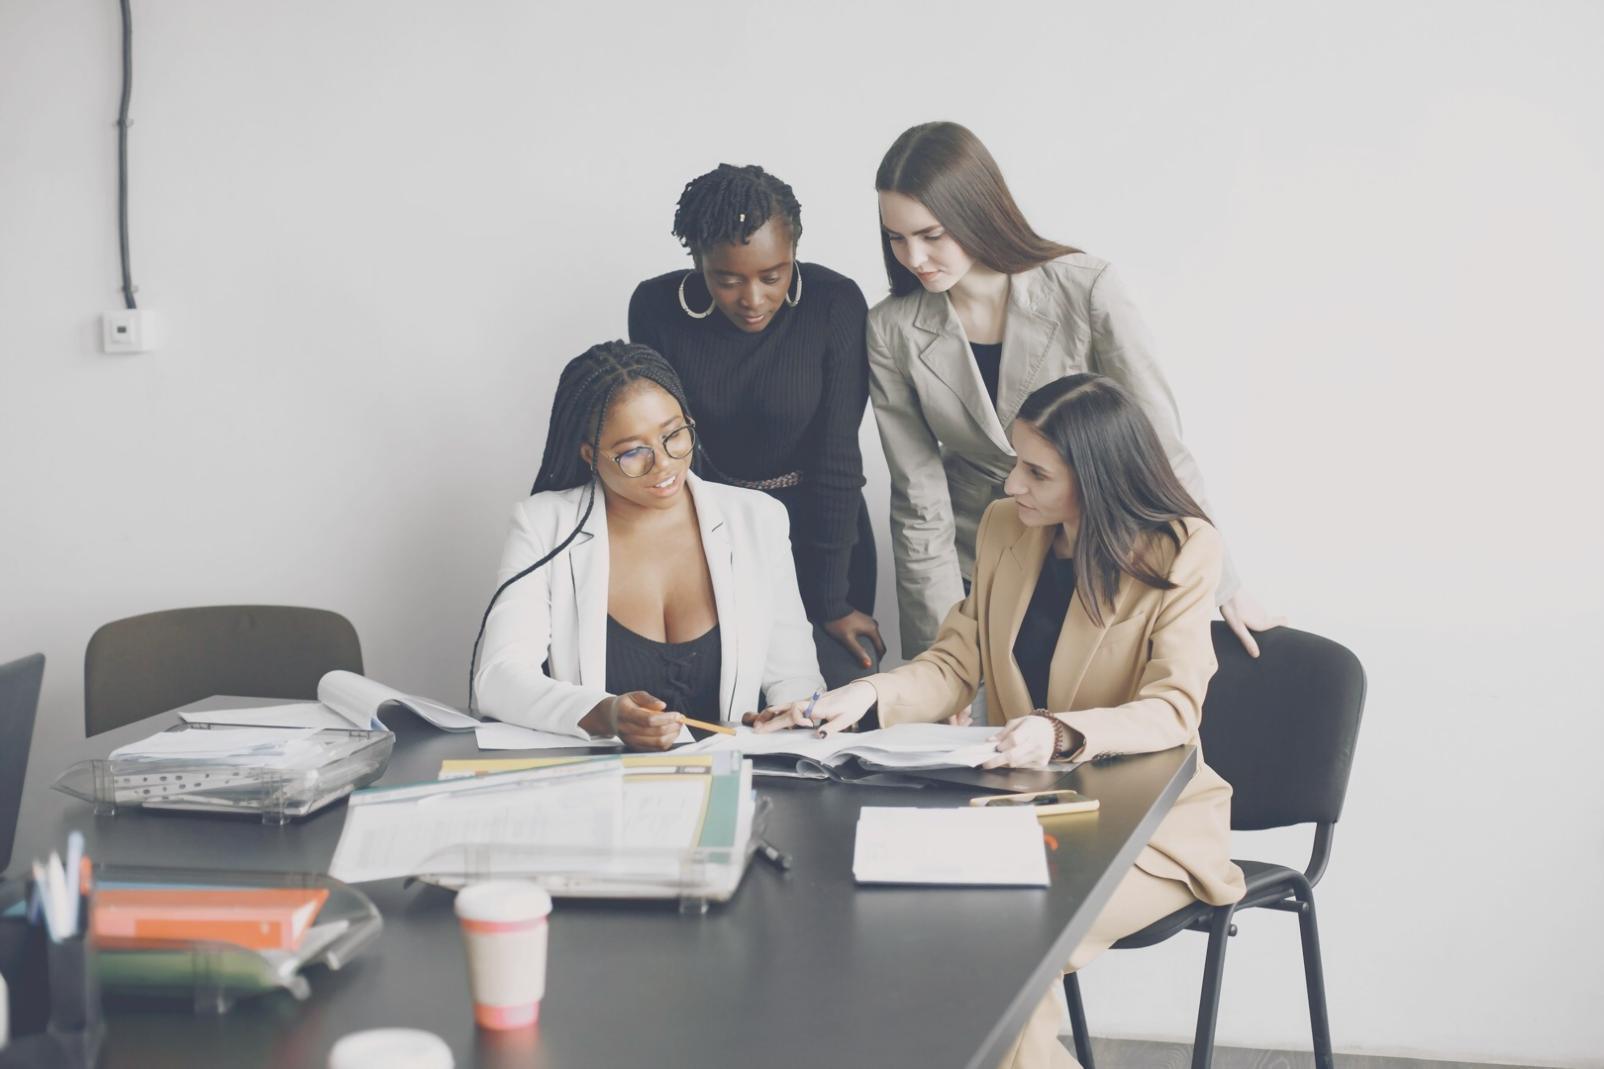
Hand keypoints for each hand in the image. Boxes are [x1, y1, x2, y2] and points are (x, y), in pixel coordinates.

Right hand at [606, 691, 682, 751]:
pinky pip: (655, 749)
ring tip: (677, 727)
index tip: (677, 714)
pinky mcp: (636, 747)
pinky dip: (667, 742)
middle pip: (655, 733)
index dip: (666, 718)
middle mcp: (627, 730)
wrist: (610, 717)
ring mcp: (631, 741)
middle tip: (680, 720)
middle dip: (672, 727)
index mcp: (626, 714)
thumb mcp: (635, 695)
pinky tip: (670, 734)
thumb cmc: (625, 705)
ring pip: (657, 743)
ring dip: (672, 735)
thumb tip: (662, 706)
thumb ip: (649, 699)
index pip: (648, 720)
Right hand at [750, 681, 876, 736]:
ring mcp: (808, 702)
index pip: (798, 710)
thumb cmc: (854, 705)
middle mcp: (810, 702)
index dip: (798, 719)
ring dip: (771, 714)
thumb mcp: (847, 719)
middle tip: (757, 730)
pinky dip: (778, 712)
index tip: (809, 726)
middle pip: (786, 710)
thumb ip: (832, 728)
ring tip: (758, 722)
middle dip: (771, 721)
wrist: (860, 692)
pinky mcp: (809, 703)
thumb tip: (818, 735)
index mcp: (818, 706)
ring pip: (785, 707)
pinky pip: (790, 707)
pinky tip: (772, 717)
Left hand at [821, 611, 885, 669]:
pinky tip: (857, 644)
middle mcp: (872, 624)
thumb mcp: (848, 640)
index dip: (879, 658)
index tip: (873, 665)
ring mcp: (867, 621)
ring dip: (869, 646)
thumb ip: (859, 652)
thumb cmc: (838, 622)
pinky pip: (867, 632)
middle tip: (866, 661)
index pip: (881, 647)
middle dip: (874, 652)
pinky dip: (865, 640)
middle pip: (878, 642)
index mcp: (872, 629)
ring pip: (872, 637)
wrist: (831, 606)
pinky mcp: (861, 620)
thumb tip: (868, 664)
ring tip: (861, 654)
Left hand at [981, 716, 1058, 768]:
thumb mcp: (1018, 722)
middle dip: (997, 761)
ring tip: (1001, 756)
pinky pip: (1022, 767)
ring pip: (1016, 763)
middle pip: (1013, 756)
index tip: (993, 748)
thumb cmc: (1033, 725)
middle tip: (986, 763)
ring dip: (1005, 762)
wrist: (1052, 731)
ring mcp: (1040, 755)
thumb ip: (1003, 732)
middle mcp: (1037, 743)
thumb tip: (990, 742)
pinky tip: (1015, 757)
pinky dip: (1015, 763)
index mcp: (1030, 729)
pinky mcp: (1041, 764)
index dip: (1002, 746)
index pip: (1014, 740)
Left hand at [1219, 589, 1287, 658]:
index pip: (1284, 621)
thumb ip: (1248, 641)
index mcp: (1263, 622)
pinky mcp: (1251, 603)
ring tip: (1248, 631)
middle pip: (1273, 622)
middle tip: (1260, 639)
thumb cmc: (1232, 609)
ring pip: (1264, 617)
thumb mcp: (1238, 628)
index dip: (1284, 626)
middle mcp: (1264, 614)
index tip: (1282, 636)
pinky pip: (1256, 613)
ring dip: (1259, 623)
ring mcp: (1258, 607)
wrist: (1226, 589)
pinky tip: (1242, 620)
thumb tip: (1257, 655)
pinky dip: (1252, 617)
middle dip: (1270, 630)